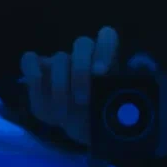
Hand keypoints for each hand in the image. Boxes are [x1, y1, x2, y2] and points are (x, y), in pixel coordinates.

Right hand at [19, 26, 119, 144]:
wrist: (79, 129)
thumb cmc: (101, 117)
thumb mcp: (117, 112)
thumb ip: (122, 96)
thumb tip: (137, 77)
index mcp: (105, 61)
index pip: (107, 37)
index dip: (104, 49)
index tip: (101, 73)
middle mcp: (83, 57)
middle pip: (82, 44)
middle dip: (81, 71)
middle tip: (83, 98)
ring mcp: (60, 64)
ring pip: (59, 57)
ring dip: (60, 86)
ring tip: (64, 113)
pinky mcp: (39, 73)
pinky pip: (29, 59)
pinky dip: (32, 71)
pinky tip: (38, 87)